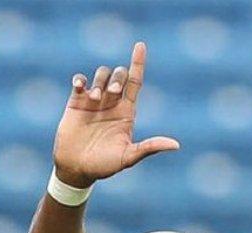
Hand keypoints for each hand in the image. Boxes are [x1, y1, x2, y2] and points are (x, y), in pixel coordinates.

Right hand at [53, 41, 179, 188]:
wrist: (76, 168)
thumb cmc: (104, 165)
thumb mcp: (128, 157)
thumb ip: (149, 148)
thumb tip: (176, 145)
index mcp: (127, 112)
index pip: (135, 81)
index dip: (138, 63)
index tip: (140, 45)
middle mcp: (112, 103)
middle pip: (119, 75)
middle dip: (118, 78)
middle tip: (112, 94)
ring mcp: (93, 101)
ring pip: (101, 75)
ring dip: (100, 81)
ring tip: (94, 98)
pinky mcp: (76, 102)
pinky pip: (79, 81)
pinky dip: (80, 79)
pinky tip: (80, 86)